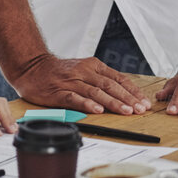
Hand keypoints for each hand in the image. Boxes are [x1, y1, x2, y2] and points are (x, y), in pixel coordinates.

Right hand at [14, 54, 150, 114]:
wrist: (33, 67)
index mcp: (94, 66)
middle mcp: (85, 72)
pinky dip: (87, 104)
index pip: (118, 78)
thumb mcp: (84, 69)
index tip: (144, 102)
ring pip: (96, 92)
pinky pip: (75, 98)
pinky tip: (98, 110)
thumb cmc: (61, 72)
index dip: (133, 91)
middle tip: (140, 109)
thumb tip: (123, 94)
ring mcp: (72, 81)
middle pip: (111, 85)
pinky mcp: (58, 92)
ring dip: (113, 102)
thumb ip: (100, 80)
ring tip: (126, 111)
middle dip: (128, 98)